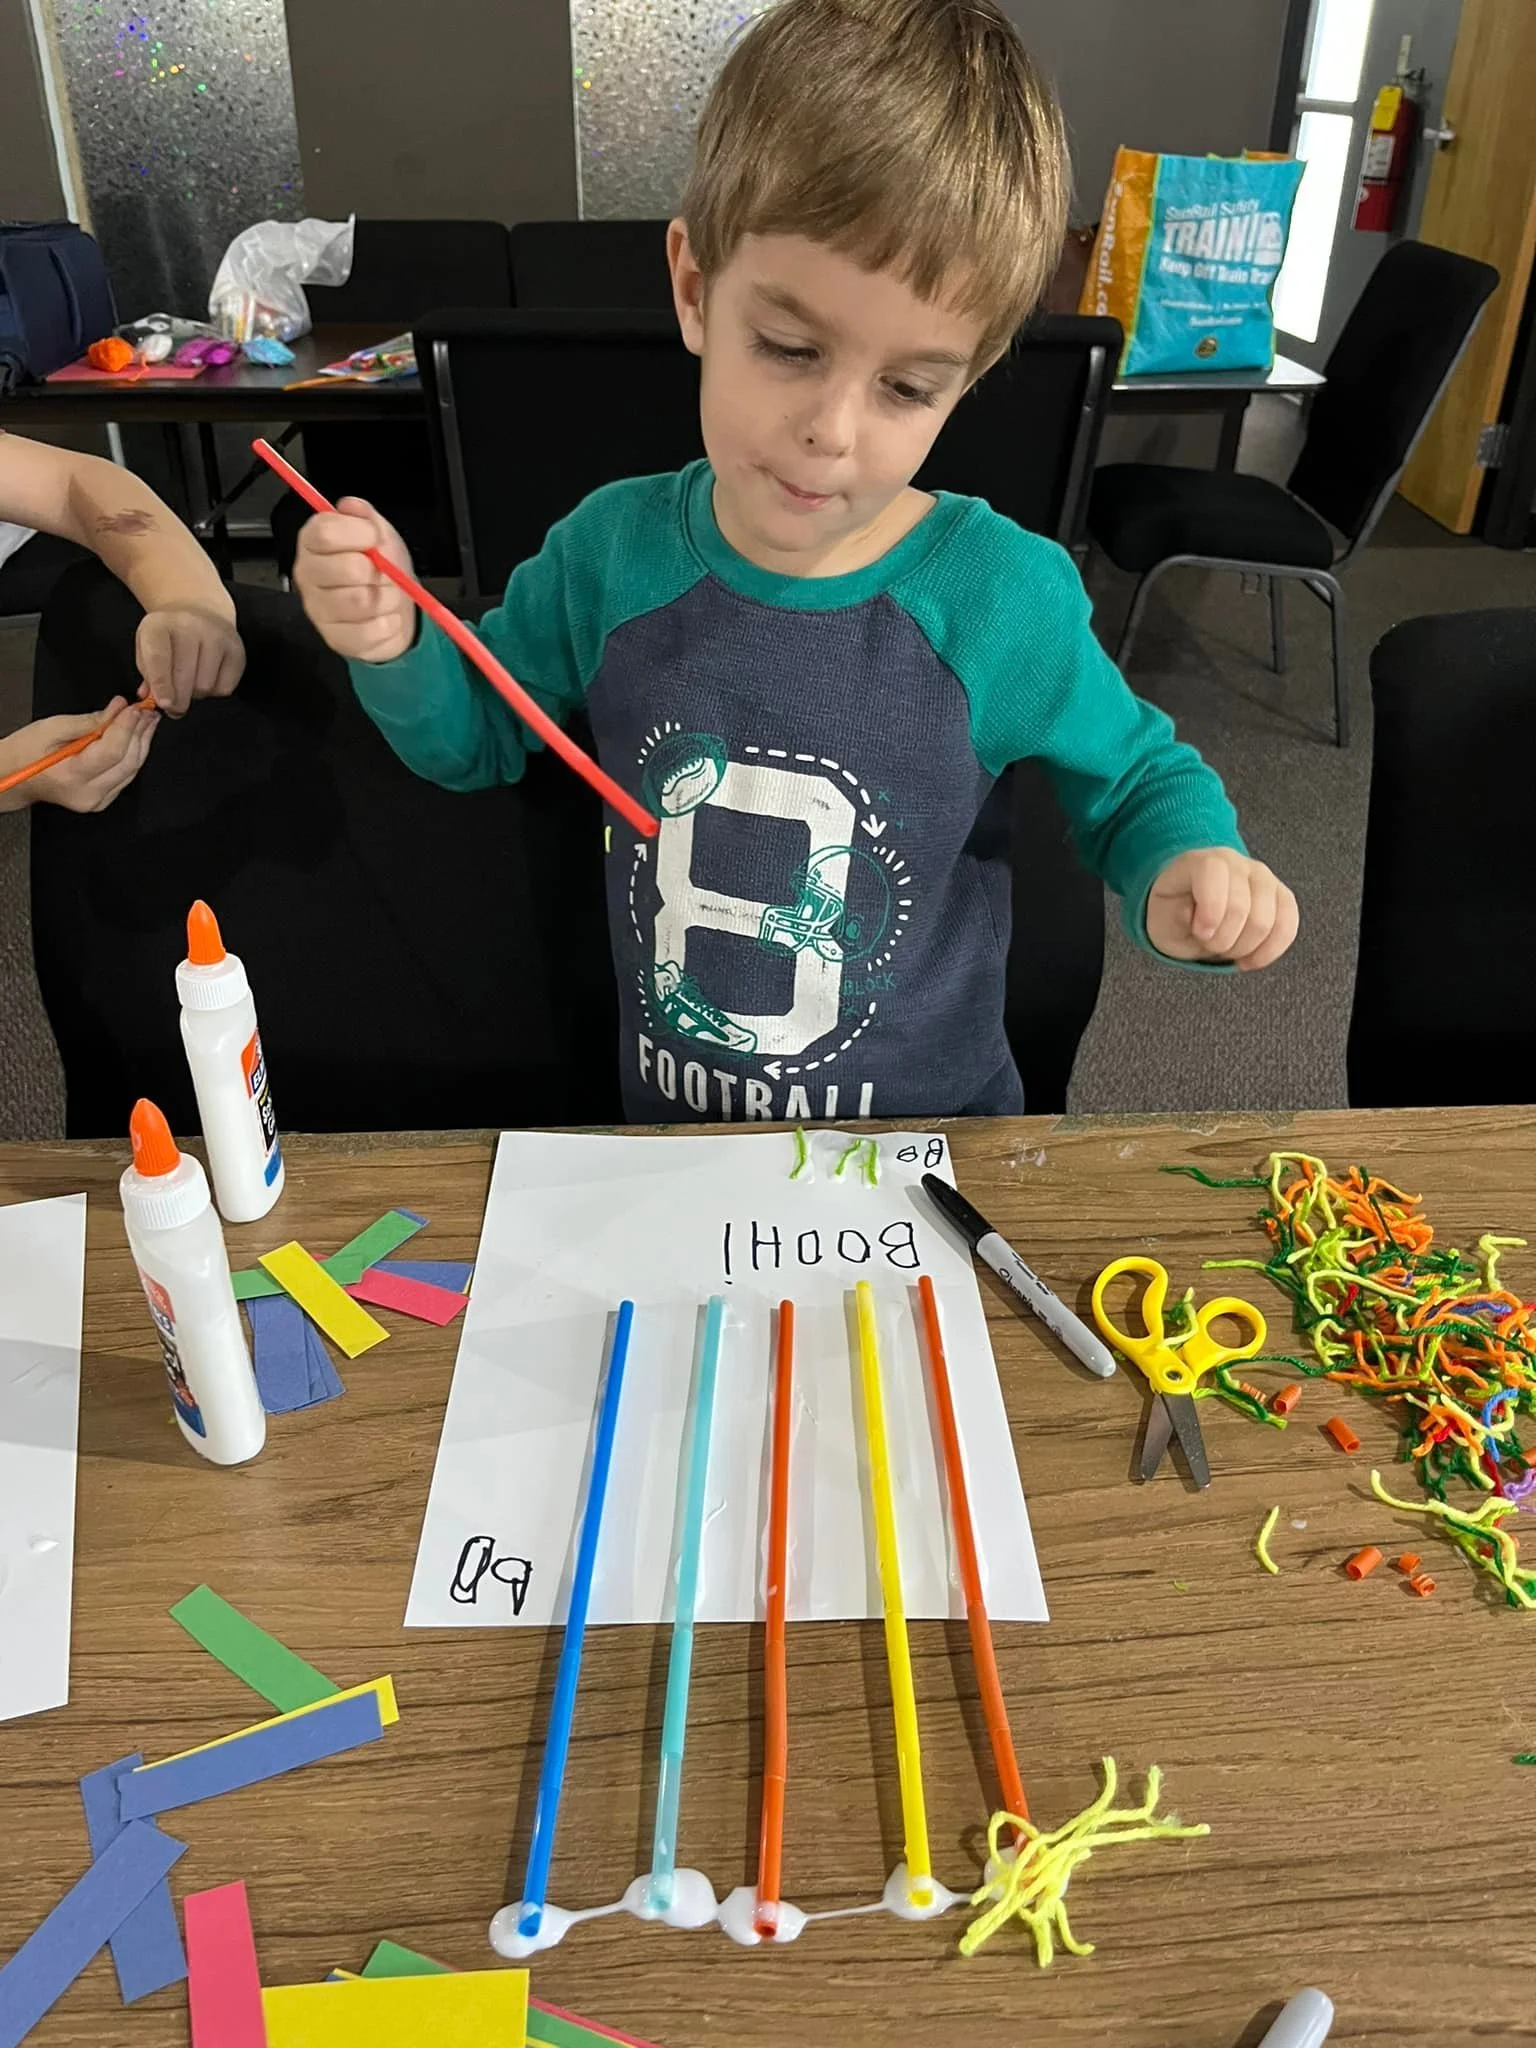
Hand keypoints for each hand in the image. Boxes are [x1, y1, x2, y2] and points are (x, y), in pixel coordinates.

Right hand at [2, 699, 158, 813]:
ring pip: (131, 770)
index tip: (134, 708)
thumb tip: (118, 709)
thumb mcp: (51, 727)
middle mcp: (88, 794)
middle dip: (139, 733)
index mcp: (72, 776)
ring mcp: (97, 800)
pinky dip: (133, 754)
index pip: (112, 752)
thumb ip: (88, 721)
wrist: (15, 775)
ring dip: (141, 742)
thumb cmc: (26, 752)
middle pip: (127, 762)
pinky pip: (126, 775)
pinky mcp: (102, 800)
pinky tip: (136, 736)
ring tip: (146, 719)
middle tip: (146, 710)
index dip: (127, 727)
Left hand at [135, 604, 244, 715]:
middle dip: (178, 700)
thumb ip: (148, 676)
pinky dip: (215, 691)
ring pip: (205, 686)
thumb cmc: (169, 638)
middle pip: (184, 677)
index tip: (164, 703)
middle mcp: (189, 625)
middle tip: (174, 706)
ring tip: (192, 682)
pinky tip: (209, 677)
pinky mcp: (236, 649)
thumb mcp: (146, 648)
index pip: (159, 658)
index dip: (161, 683)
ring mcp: (216, 636)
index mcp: (159, 625)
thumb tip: (155, 699)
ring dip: (196, 694)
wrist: (199, 612)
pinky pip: (225, 687)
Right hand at [293, 496, 415, 663]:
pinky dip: (389, 624)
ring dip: (387, 598)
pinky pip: (372, 630)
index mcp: (313, 543)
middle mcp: (308, 575)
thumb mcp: (379, 534)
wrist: (393, 609)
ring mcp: (318, 610)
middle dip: (379, 570)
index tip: (375, 536)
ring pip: (362, 601)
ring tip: (385, 595)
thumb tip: (350, 506)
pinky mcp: (335, 639)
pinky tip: (384, 618)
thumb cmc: (381, 568)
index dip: (358, 533)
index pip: (325, 532)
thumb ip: (365, 516)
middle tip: (383, 573)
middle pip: (348, 568)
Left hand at [1147, 848, 1297, 970]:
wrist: (1192, 905)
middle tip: (1208, 944)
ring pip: (1267, 921)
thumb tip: (1197, 917)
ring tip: (1225, 950)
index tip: (1201, 933)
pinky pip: (1288, 927)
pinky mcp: (1282, 897)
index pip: (1214, 873)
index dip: (1210, 909)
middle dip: (1223, 940)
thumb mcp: (1160, 918)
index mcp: (1200, 862)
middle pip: (1243, 907)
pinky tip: (1249, 961)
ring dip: (1243, 948)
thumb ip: (1174, 917)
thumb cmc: (1175, 912)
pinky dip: (1268, 952)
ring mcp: (1263, 878)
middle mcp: (1236, 863)